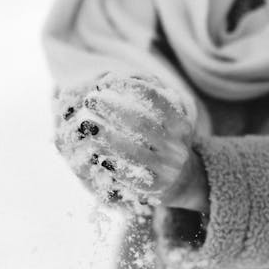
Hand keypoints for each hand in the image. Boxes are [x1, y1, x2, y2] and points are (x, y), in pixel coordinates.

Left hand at [54, 75, 207, 209]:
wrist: (183, 181)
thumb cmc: (164, 142)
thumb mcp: (165, 121)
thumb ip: (144, 104)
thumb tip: (108, 80)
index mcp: (181, 125)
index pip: (157, 101)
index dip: (132, 88)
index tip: (107, 80)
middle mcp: (176, 147)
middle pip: (142, 124)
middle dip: (113, 109)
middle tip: (90, 99)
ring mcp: (166, 169)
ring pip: (134, 151)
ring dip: (107, 136)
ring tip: (85, 124)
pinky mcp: (155, 188)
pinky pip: (132, 176)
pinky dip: (115, 165)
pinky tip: (98, 156)